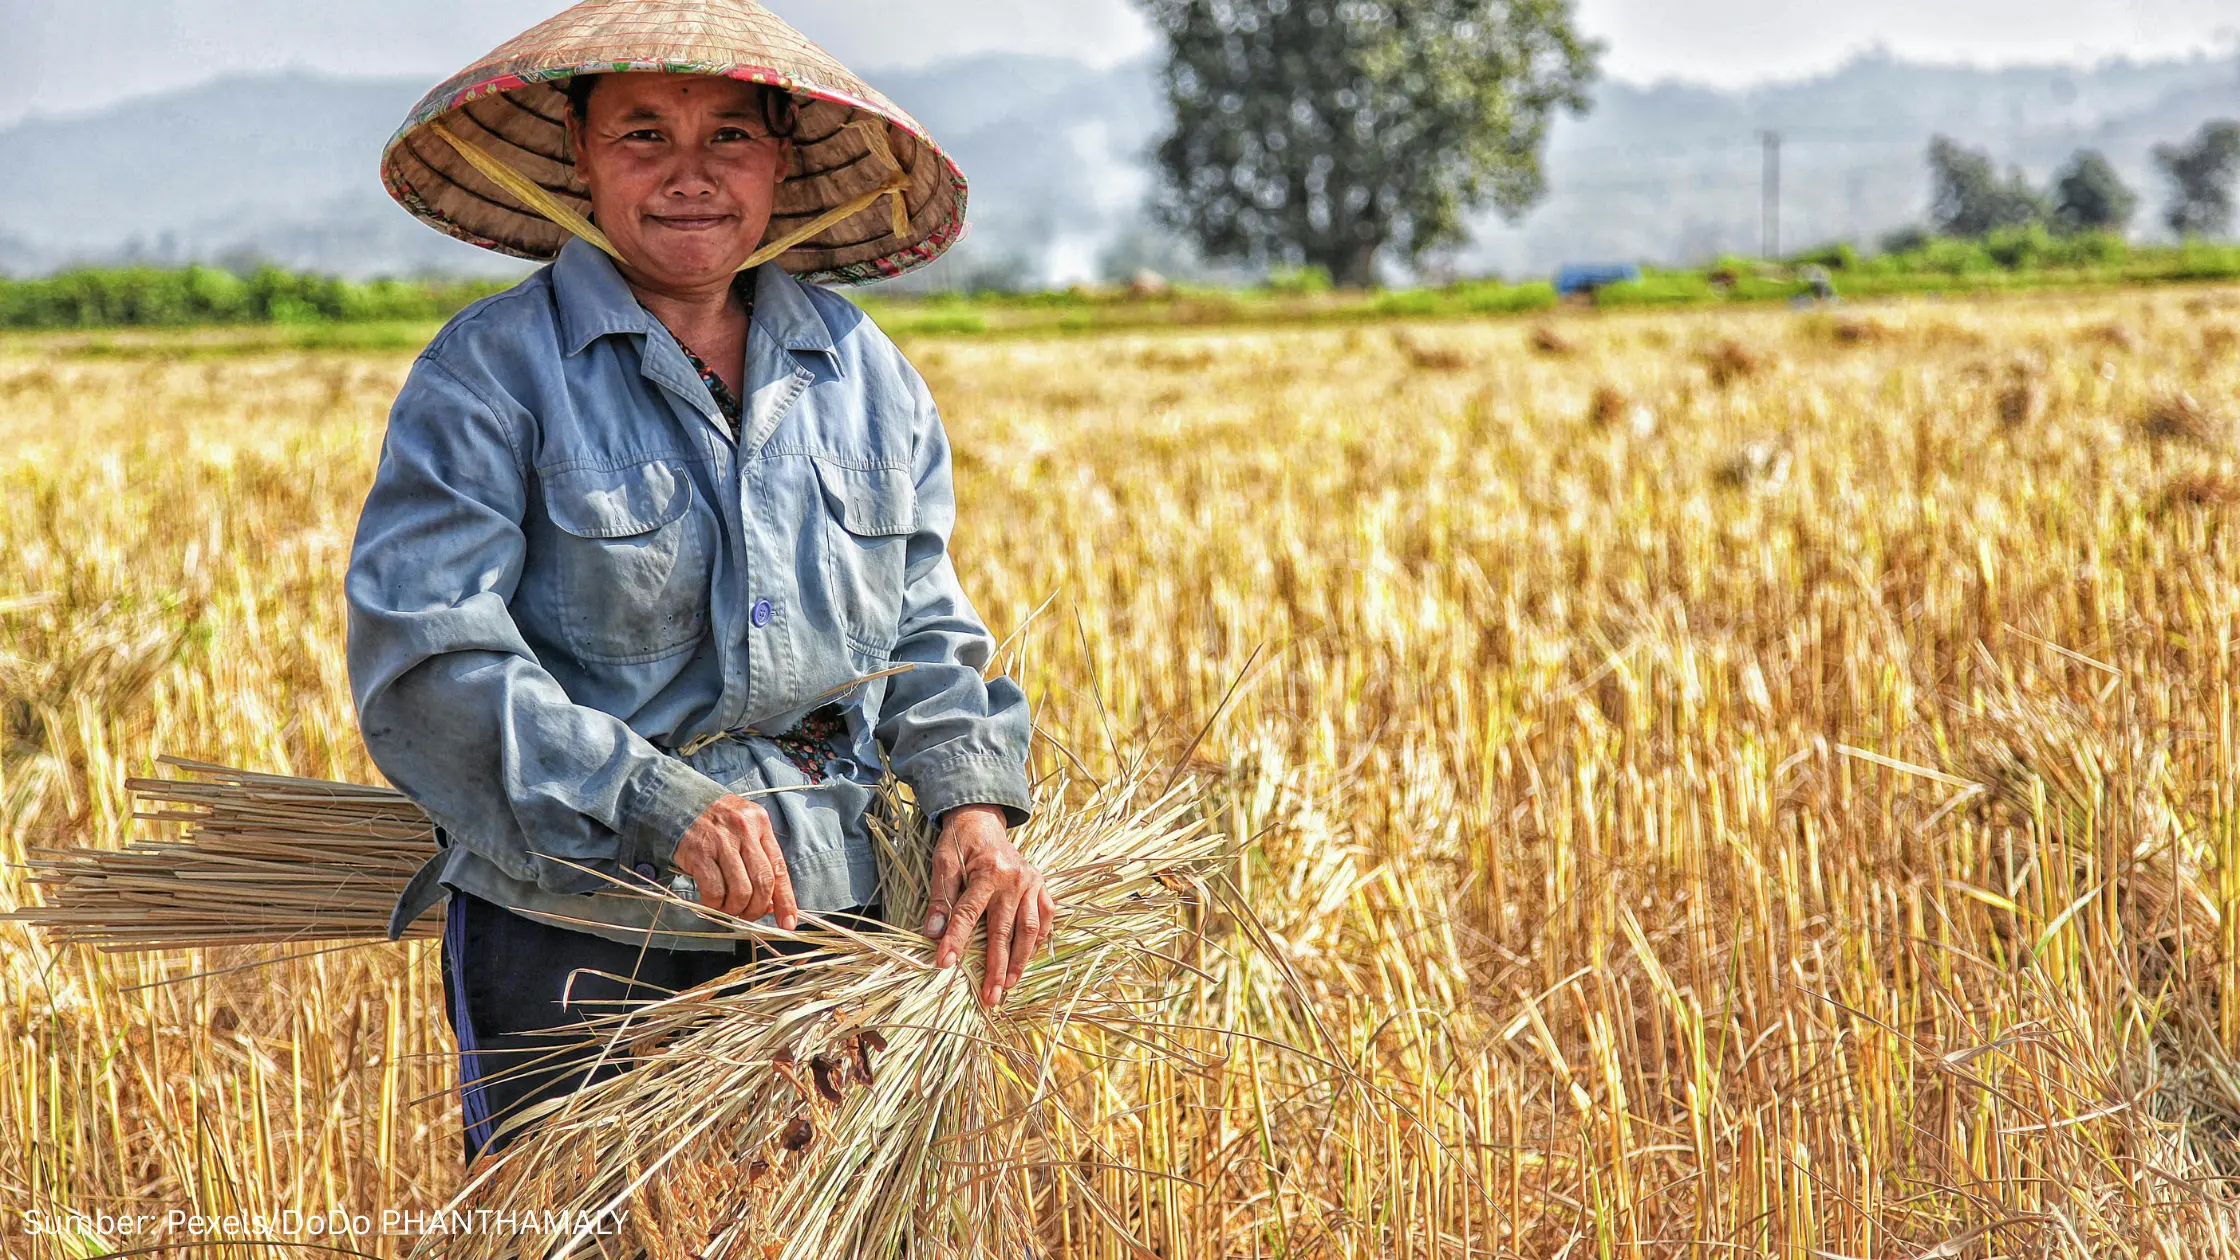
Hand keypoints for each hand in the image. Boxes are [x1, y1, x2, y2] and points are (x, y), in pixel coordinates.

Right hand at [671, 795, 799, 928]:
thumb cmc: (715, 820)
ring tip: (728, 909)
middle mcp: (745, 831)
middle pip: (762, 882)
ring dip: (735, 909)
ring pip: (741, 891)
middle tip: (747, 915)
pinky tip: (710, 903)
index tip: (788, 922)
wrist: (679, 802)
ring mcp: (721, 841)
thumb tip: (770, 902)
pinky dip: (714, 905)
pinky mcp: (699, 853)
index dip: (786, 900)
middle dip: (757, 909)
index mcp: (761, 824)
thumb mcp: (743, 827)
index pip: (779, 868)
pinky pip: (714, 890)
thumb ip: (758, 857)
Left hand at [922, 805, 1054, 1007]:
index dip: (956, 940)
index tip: (944, 964)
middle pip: (1004, 931)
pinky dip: (1039, 939)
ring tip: (1009, 985)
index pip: (968, 913)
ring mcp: (1031, 883)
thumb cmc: (960, 842)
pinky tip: (1028, 958)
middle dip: (996, 967)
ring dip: (1020, 960)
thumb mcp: (943, 862)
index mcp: (988, 871)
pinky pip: (1045, 917)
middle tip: (989, 997)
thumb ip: (940, 897)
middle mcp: (1014, 879)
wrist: (982, 819)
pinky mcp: (1040, 885)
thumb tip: (933, 932)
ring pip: (1029, 929)